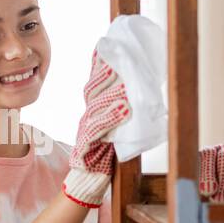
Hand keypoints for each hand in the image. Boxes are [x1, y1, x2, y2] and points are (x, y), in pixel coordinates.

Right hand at [63, 51, 131, 208]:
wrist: (86, 179)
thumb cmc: (103, 155)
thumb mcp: (114, 128)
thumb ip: (119, 112)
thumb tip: (136, 95)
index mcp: (94, 109)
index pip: (95, 81)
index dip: (100, 62)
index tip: (108, 43)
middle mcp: (88, 114)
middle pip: (95, 87)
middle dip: (106, 69)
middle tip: (121, 52)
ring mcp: (87, 127)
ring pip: (98, 104)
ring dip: (114, 91)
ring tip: (128, 79)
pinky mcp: (89, 141)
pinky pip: (100, 126)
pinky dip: (113, 116)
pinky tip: (125, 108)